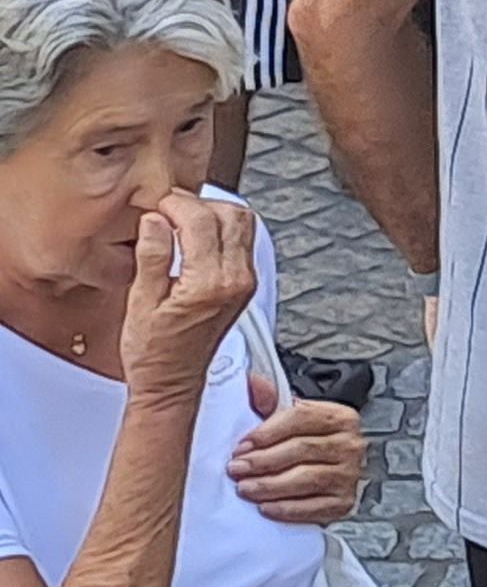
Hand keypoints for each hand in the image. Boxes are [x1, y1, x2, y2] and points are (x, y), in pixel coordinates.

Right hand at [118, 189, 256, 405]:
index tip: (157, 204)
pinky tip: (195, 236)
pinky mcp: (246, 285)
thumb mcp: (140, 304)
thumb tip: (154, 220)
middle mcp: (236, 280)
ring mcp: (246, 282)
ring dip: (214, 212)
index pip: (202, 222)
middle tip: (168, 207)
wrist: (172, 383)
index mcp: (209, 284)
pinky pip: (243, 242)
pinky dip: (222, 229)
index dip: (176, 205)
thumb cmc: (154, 354)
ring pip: (244, 224)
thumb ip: (152, 257)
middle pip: (233, 216)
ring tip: (180, 219)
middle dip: (199, 203)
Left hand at [229, 384, 366, 525]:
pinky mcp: (343, 502)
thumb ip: (270, 402)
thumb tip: (251, 382)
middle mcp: (350, 444)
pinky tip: (267, 508)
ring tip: (245, 488)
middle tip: (237, 469)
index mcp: (339, 417)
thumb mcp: (288, 420)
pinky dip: (287, 509)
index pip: (302, 417)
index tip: (242, 444)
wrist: (320, 476)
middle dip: (263, 460)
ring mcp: (349, 474)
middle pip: (302, 449)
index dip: (268, 431)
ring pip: (307, 479)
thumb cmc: (301, 445)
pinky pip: (314, 508)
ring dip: (270, 486)